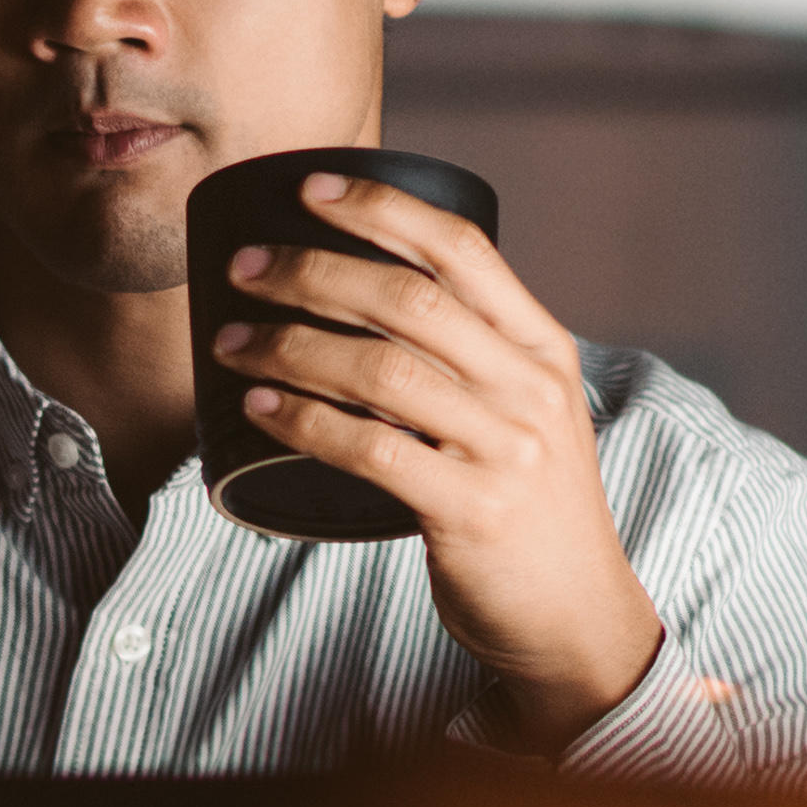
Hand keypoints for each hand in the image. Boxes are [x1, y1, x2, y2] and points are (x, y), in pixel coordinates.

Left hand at [217, 176, 663, 749]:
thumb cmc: (527, 507)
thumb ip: (471, 360)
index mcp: (542, 347)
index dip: (381, 209)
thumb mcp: (525, 414)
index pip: (462, 249)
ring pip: (380, 370)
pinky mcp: (469, 510)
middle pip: (408, 300)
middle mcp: (530, 387)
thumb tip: (362, 305)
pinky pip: (369, 450)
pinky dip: (303, 422)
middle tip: (245, 269)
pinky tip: (258, 409)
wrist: (575, 616)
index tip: (308, 190)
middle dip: (313, 272)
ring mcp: (504, 449)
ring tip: (231, 341)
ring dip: (291, 347)